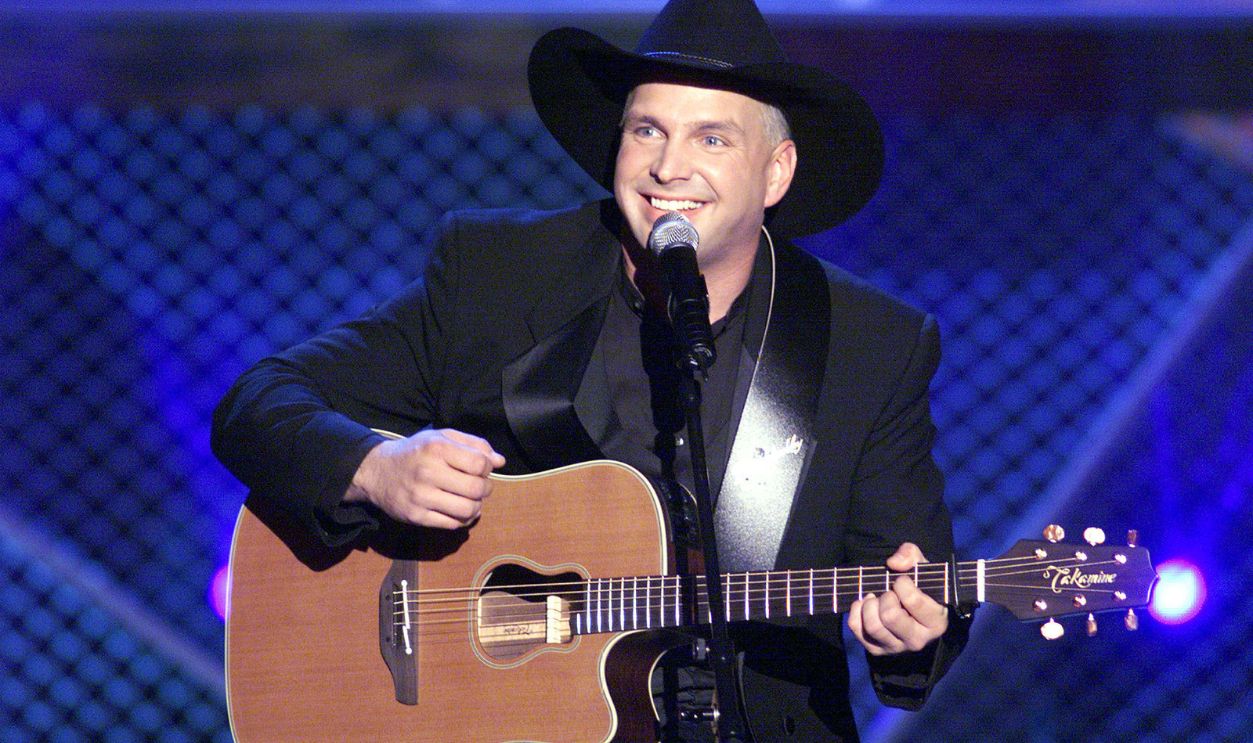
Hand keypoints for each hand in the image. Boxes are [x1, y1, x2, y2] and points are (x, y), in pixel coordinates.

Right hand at [344, 428, 505, 528]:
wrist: (377, 472)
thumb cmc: (416, 452)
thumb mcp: (442, 437)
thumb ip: (474, 445)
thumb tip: (500, 461)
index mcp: (436, 447)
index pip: (480, 464)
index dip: (487, 468)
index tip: (480, 468)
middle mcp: (428, 471)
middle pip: (477, 489)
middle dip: (485, 489)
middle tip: (479, 486)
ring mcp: (420, 496)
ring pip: (468, 510)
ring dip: (476, 506)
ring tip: (470, 499)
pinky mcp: (416, 516)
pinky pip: (452, 524)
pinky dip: (462, 519)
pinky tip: (457, 509)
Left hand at [847, 542, 948, 655]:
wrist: (910, 608)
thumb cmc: (919, 587)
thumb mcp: (921, 567)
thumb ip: (911, 556)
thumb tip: (893, 563)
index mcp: (936, 622)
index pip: (913, 601)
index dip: (902, 584)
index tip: (902, 581)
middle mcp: (918, 640)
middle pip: (890, 617)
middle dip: (886, 597)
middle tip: (889, 592)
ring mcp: (897, 648)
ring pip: (873, 626)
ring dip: (869, 605)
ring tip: (875, 598)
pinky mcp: (878, 650)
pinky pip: (858, 630)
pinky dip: (856, 612)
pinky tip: (865, 604)